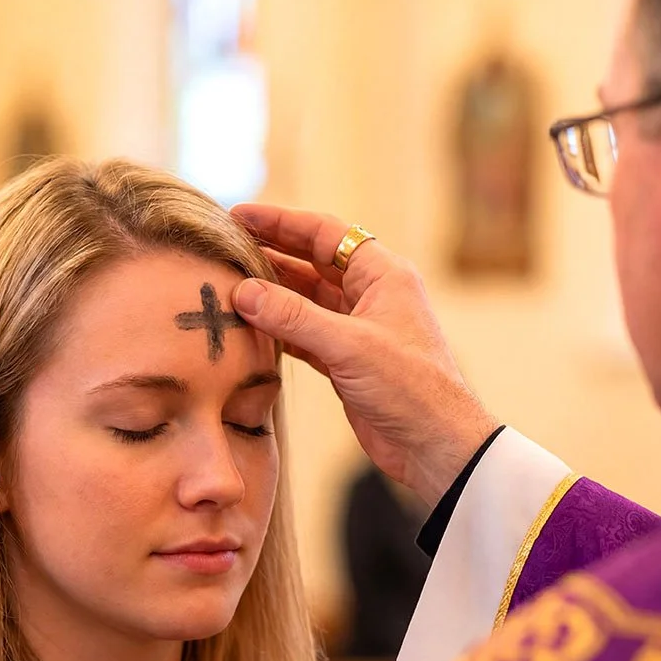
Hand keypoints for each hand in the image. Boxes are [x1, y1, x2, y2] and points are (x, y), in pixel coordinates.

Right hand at [231, 205, 498, 507]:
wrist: (435, 445)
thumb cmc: (409, 388)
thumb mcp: (348, 346)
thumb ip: (293, 318)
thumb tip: (244, 292)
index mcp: (382, 275)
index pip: (325, 234)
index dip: (281, 222)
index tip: (240, 215)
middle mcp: (370, 296)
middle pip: (311, 263)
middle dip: (270, 253)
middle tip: (225, 246)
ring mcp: (356, 330)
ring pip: (305, 301)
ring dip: (270, 294)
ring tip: (228, 284)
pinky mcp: (345, 362)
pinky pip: (304, 335)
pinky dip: (278, 330)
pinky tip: (250, 326)